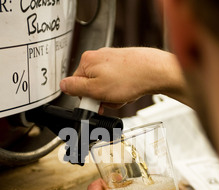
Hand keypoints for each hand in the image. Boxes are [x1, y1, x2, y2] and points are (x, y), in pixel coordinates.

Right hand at [60, 47, 190, 111]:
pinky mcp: (124, 64)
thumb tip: (62, 86)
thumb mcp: (96, 90)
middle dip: (102, 98)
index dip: (86, 98)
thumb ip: (76, 88)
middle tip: (112, 99)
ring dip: (113, 96)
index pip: (75, 85)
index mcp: (87, 61)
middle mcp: (98, 57)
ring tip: (123, 95)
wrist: (155, 72)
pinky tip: (129, 91)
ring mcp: (112, 60)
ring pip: (105, 86)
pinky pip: (117, 83)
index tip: (96, 103)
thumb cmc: (129, 79)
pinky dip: (122, 90)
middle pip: (91, 86)